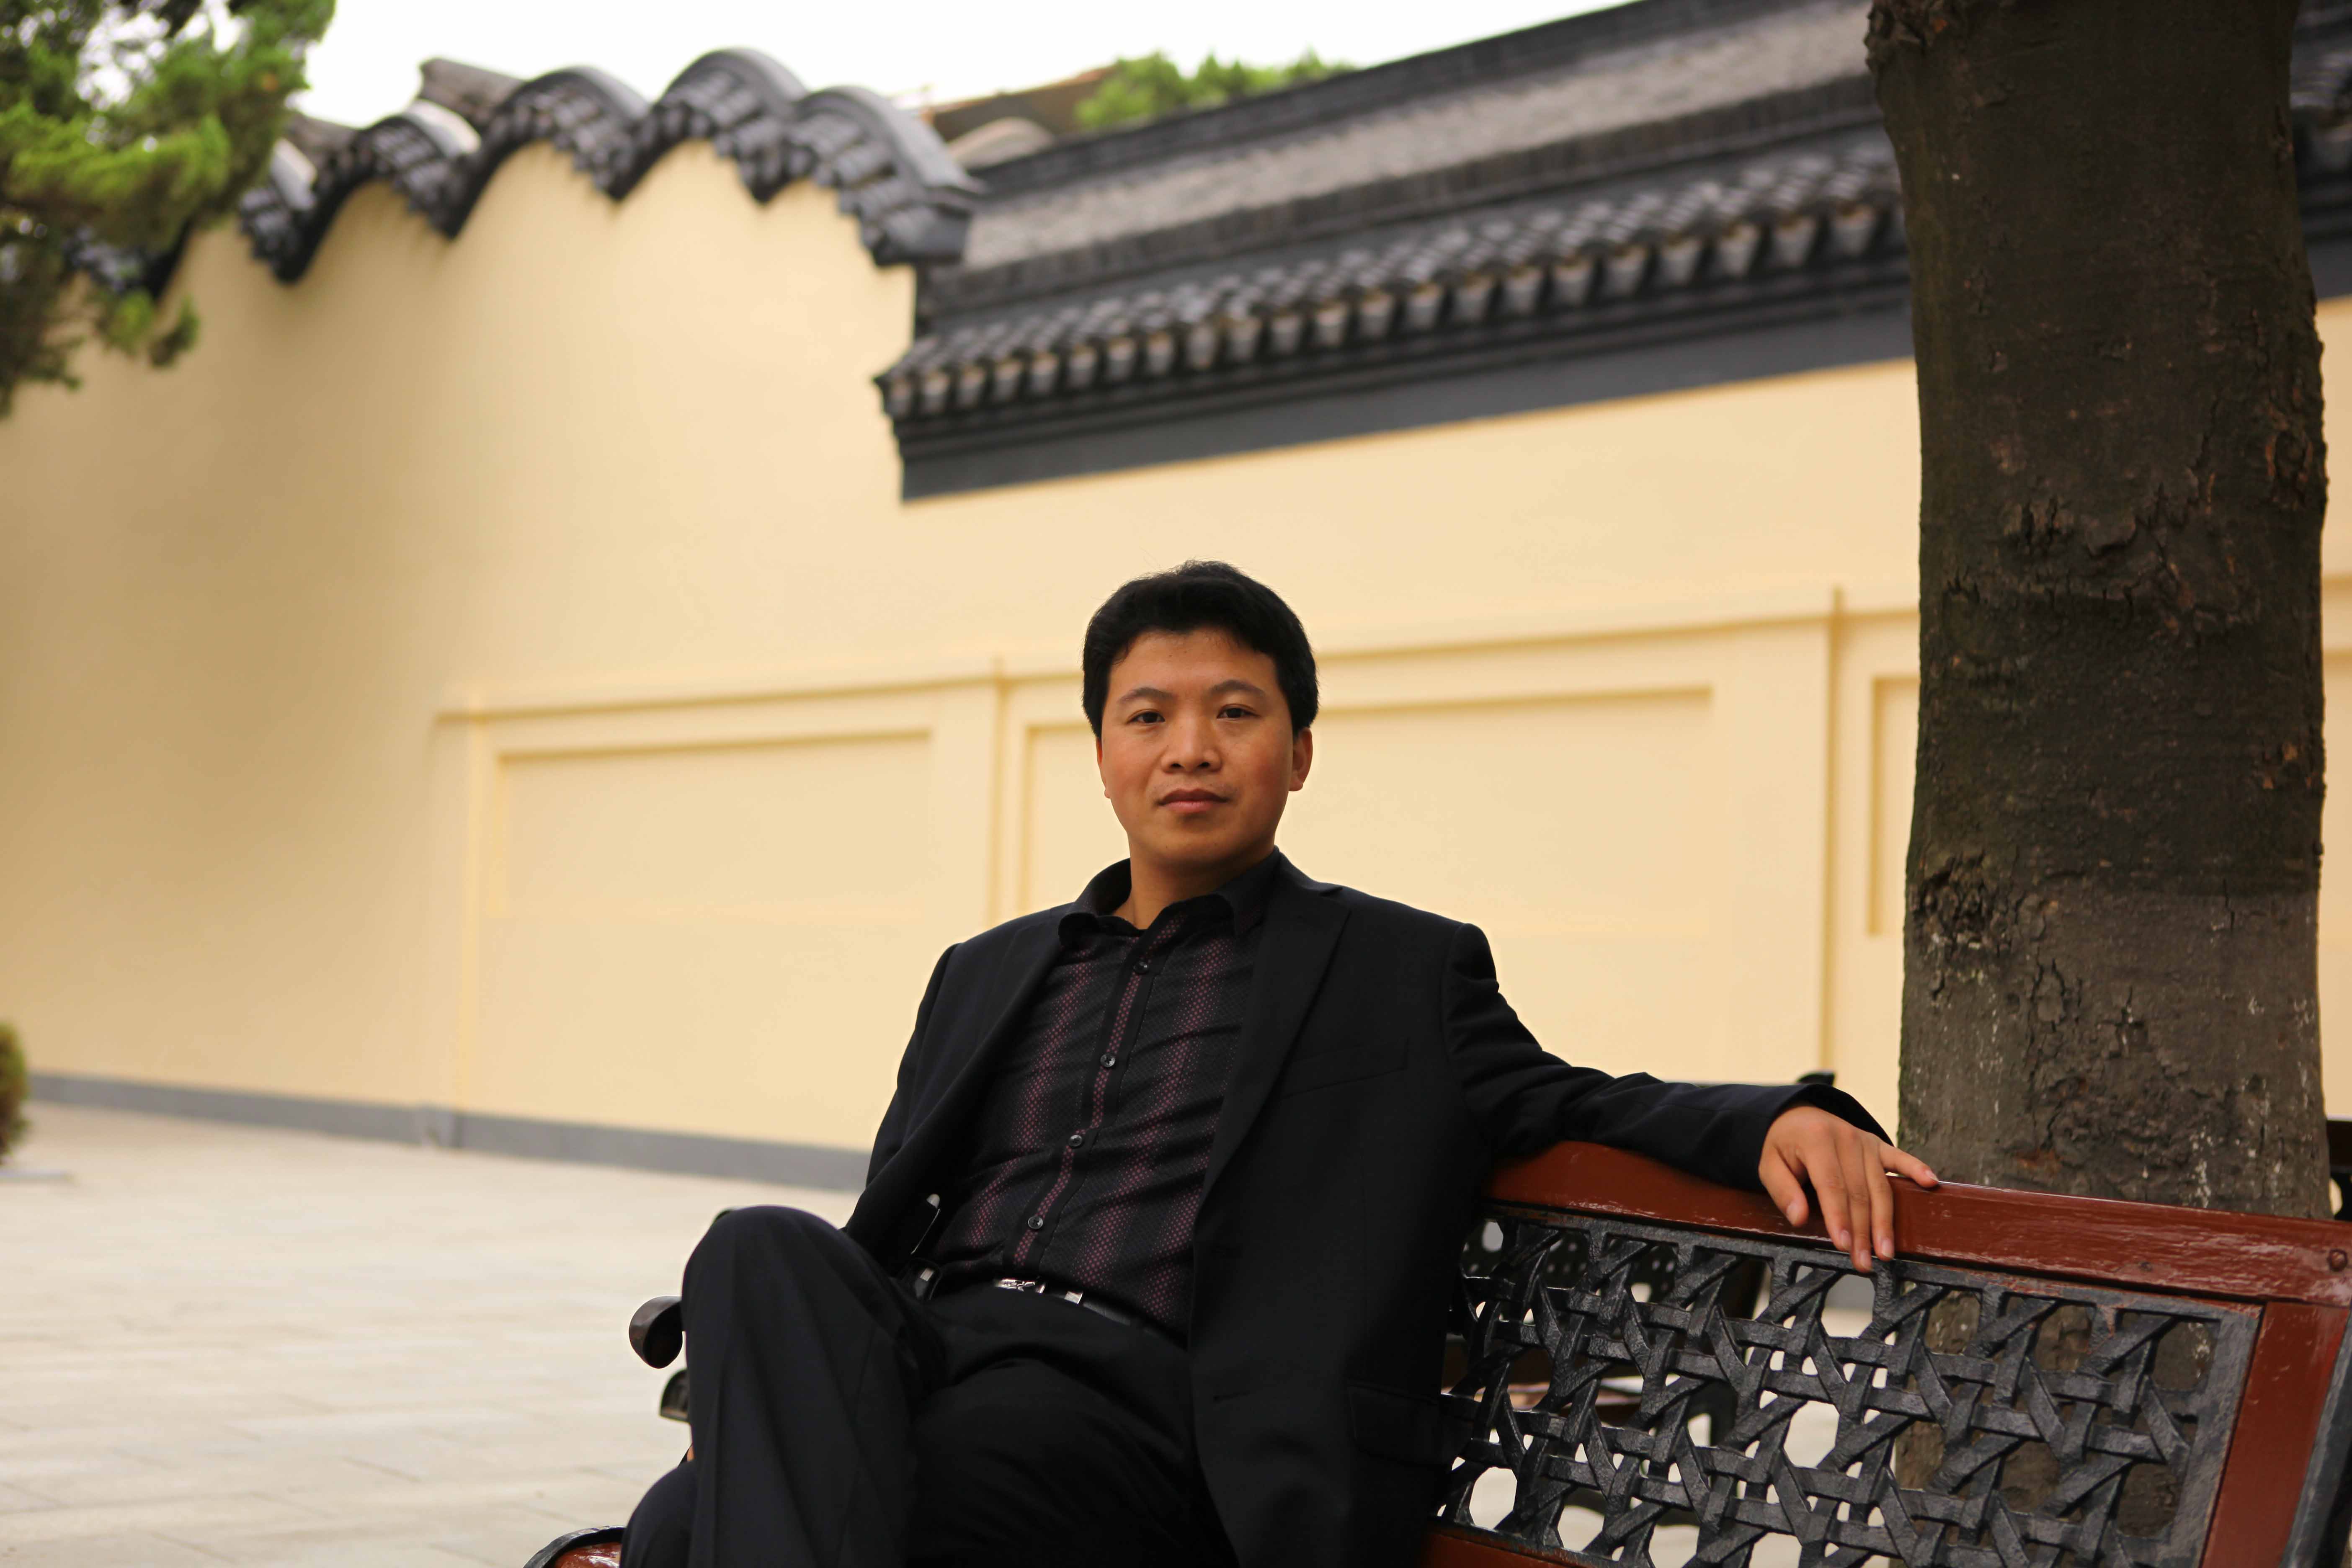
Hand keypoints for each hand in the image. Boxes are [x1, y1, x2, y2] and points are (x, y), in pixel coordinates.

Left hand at [1758, 1106, 1937, 1272]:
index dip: (1839, 1218)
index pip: (1831, 1186)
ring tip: (1887, 1251)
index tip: (1844, 1245)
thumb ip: (1782, 1190)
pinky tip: (1931, 1183)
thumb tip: (1799, 1218)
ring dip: (1885, 1222)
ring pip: (1880, 1187)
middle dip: (1863, 1231)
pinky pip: (1900, 1158)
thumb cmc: (1783, 1146)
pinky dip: (1916, 1169)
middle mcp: (1846, 1138)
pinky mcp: (1878, 1144)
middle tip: (1863, 1263)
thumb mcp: (1769, 1164)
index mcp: (1817, 1140)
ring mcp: (1865, 1141)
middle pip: (1859, 1192)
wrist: (1796, 1115)